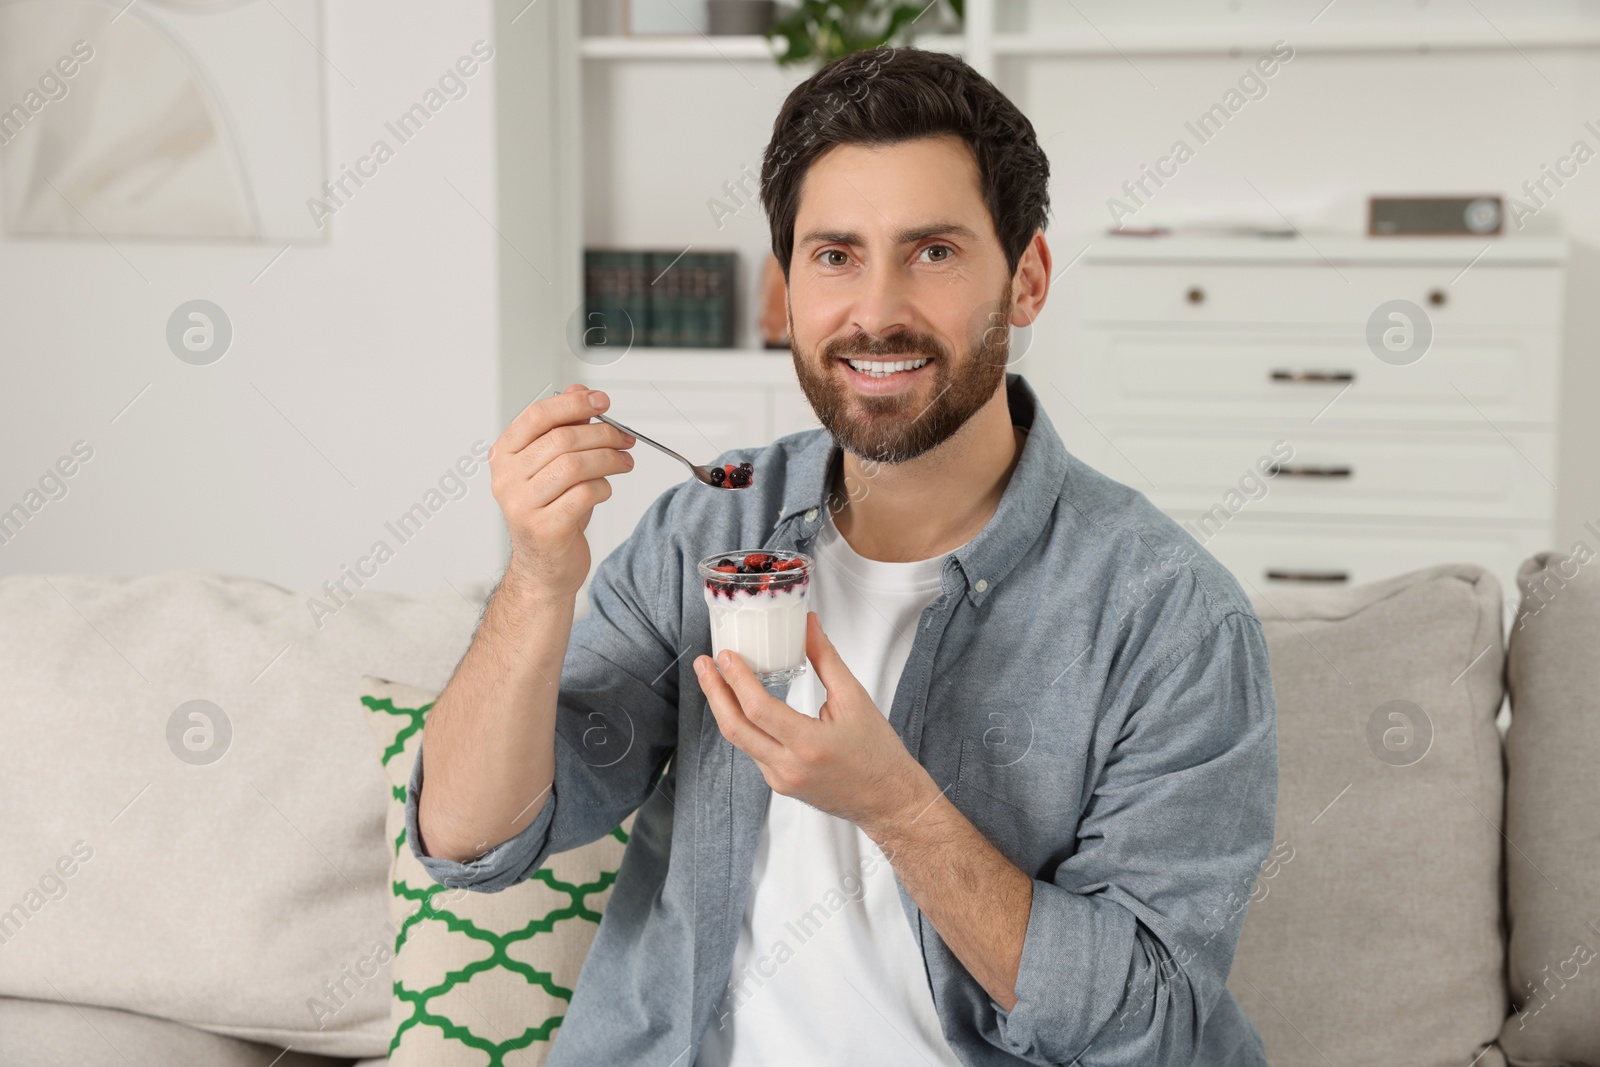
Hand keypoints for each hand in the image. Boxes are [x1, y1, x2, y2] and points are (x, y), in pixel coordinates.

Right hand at [490, 384, 635, 598]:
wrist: (544, 569)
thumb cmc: (551, 513)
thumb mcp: (556, 466)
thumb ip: (565, 428)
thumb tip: (579, 391)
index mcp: (504, 456)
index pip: (537, 416)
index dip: (573, 403)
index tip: (602, 401)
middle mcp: (506, 479)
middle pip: (562, 439)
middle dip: (602, 434)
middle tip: (625, 438)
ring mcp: (522, 505)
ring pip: (574, 465)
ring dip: (609, 459)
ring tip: (624, 461)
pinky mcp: (544, 528)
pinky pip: (584, 494)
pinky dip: (604, 487)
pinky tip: (606, 489)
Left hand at [694, 612, 928, 834]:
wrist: (888, 800)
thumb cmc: (877, 752)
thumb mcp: (855, 699)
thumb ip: (827, 660)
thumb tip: (808, 625)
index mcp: (809, 745)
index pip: (759, 709)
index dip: (737, 680)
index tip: (726, 656)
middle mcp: (788, 767)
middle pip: (735, 727)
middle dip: (714, 692)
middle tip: (703, 664)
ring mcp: (780, 780)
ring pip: (740, 741)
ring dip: (724, 707)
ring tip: (714, 679)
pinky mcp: (779, 785)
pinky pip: (753, 751)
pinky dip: (744, 725)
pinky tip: (740, 704)